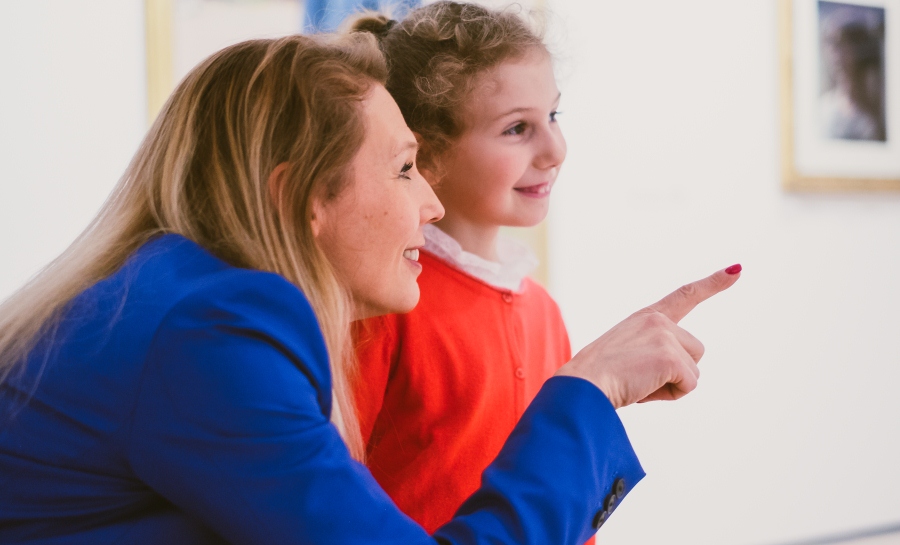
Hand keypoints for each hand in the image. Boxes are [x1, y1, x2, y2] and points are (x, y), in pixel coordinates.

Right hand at [554, 265, 740, 408]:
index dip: (712, 284)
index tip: (735, 270)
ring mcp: (665, 336)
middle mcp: (659, 321)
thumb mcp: (625, 355)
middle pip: (694, 353)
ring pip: (693, 371)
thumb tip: (677, 374)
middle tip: (639, 378)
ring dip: (671, 385)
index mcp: (646, 318)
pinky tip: (643, 389)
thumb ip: (652, 353)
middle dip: (675, 372)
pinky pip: (688, 386)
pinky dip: (669, 395)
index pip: (684, 296)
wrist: (583, 384)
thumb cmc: (596, 378)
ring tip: (638, 383)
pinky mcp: (670, 356)